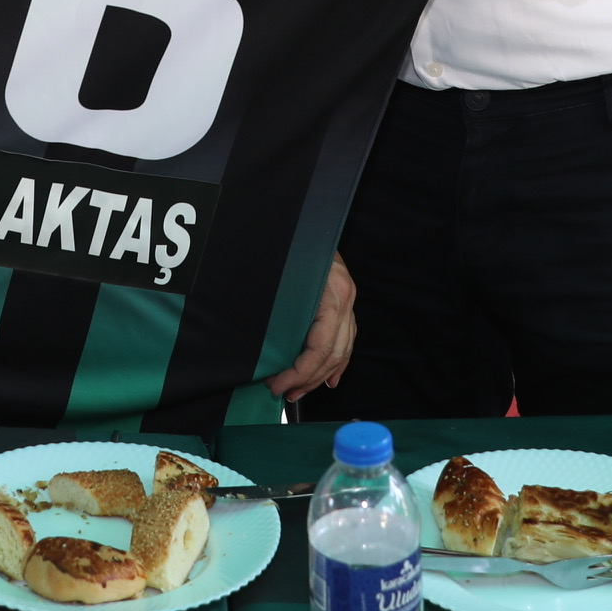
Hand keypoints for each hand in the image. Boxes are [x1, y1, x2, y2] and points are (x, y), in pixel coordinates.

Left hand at [262, 257, 357, 399]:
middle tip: (282, 392)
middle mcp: (346, 300)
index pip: (321, 347)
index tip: (277, 384)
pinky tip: (330, 379)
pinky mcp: (346, 303)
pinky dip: (338, 362)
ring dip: (320, 376)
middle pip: (333, 354)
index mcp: (333, 294)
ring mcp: (349, 301)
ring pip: (342, 350)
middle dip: (307, 379)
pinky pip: (348, 339)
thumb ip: (279, 307)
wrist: (310, 218)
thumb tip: (262, 347)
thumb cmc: (290, 244)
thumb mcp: (282, 274)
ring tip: (298, 391)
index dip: (299, 372)